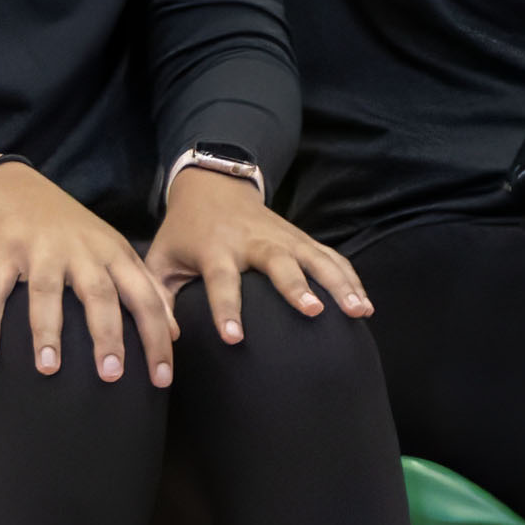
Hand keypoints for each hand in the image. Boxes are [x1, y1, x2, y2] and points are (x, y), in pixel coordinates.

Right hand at [0, 157, 177, 383]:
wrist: (17, 189)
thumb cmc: (73, 231)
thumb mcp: (114, 250)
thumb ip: (144, 288)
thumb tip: (174, 332)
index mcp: (113, 254)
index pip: (144, 298)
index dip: (156, 338)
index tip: (163, 378)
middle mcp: (81, 251)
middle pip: (99, 295)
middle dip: (107, 335)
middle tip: (112, 375)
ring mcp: (41, 249)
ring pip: (46, 292)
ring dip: (47, 331)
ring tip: (49, 369)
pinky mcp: (5, 250)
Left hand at [150, 162, 371, 346]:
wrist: (213, 186)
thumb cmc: (183, 233)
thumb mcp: (161, 259)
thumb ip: (160, 296)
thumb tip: (166, 338)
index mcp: (215, 249)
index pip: (221, 280)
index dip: (226, 308)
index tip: (234, 338)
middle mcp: (252, 241)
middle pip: (278, 262)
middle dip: (296, 286)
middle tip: (313, 312)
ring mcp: (281, 236)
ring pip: (315, 257)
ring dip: (338, 283)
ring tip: (358, 312)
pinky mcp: (300, 238)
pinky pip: (331, 257)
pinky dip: (350, 278)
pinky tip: (365, 306)